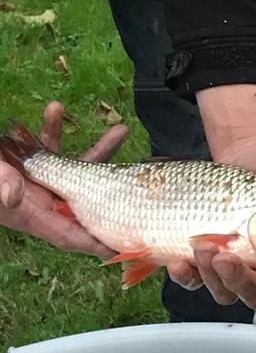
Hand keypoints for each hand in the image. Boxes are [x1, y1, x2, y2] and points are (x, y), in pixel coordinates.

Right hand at [0, 101, 127, 256]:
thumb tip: (14, 194)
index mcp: (29, 216)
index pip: (71, 234)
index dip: (99, 241)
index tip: (130, 243)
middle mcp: (37, 200)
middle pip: (87, 202)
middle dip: (117, 193)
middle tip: (144, 180)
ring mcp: (35, 181)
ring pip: (75, 169)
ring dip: (98, 151)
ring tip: (122, 129)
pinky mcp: (26, 162)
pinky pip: (46, 147)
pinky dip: (51, 129)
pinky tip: (54, 108)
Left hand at [167, 85, 255, 309]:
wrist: (249, 152)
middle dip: (240, 282)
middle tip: (225, 256)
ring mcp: (238, 262)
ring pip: (226, 290)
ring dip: (212, 278)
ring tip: (199, 249)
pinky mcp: (211, 255)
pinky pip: (199, 277)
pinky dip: (189, 275)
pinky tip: (180, 261)